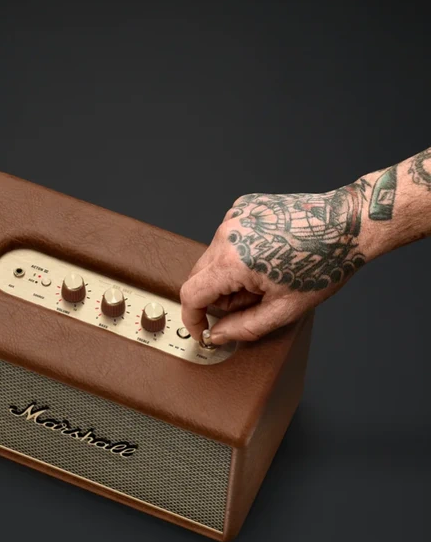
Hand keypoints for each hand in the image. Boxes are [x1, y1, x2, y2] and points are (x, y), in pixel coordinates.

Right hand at [180, 184, 370, 343]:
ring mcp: (233, 216)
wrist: (349, 224)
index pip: (191, 295)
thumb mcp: (284, 309)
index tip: (201, 330)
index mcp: (233, 261)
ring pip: (213, 258)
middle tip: (251, 302)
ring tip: (266, 276)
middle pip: (199, 276)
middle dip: (217, 297)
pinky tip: (267, 254)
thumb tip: (217, 335)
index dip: (192, 318)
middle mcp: (226, 234)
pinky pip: (227, 239)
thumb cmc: (323, 265)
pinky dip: (238, 253)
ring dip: (229, 275)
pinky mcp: (242, 206)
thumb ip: (243, 328)